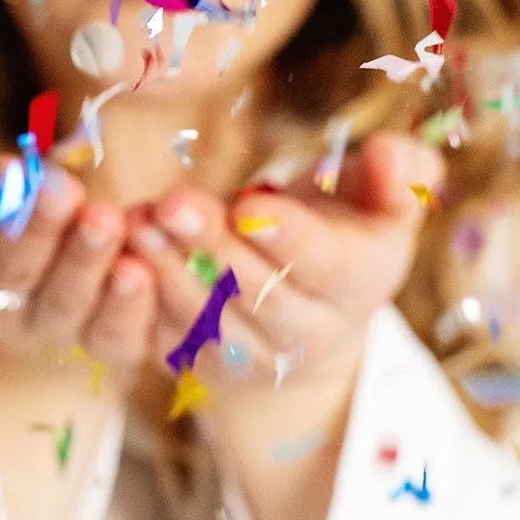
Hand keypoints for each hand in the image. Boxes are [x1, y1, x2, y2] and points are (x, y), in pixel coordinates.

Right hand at [0, 125, 157, 389]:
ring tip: (108, 222)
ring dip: (87, 264)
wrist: (38, 277)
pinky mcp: (102, 345)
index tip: (4, 169)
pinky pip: (115, 335)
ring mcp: (48, 331)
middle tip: (62, 187)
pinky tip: (145, 269)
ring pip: (65, 303)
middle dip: (36, 230)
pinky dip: (132, 307)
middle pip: (10, 274)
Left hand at [132, 134, 433, 395]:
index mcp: (362, 281)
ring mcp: (260, 357)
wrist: (313, 306)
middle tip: (171, 204)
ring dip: (169, 270)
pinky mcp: (209, 367)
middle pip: (259, 293)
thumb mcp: (382, 195)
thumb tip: (387, 153)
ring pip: (210, 320)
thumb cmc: (346, 227)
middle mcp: (314, 331)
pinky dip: (143, 299)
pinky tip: (121, 256)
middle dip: (212, 247)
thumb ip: (398, 172)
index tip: (250, 206)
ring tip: (137, 223)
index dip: (289, 238)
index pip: (326, 265)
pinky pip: (172, 338)